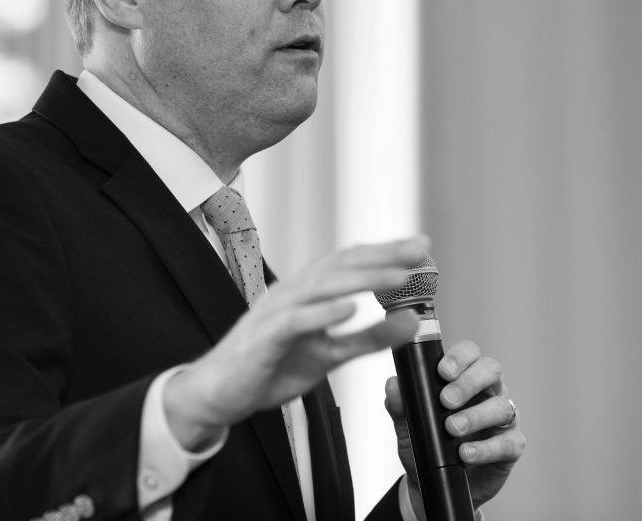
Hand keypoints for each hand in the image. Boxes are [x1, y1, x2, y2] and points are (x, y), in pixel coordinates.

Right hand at [165, 236, 427, 447]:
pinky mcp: (264, 337)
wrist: (220, 393)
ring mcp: (276, 311)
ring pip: (323, 287)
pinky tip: (350, 309)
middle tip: (419, 250)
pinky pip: (296, 321)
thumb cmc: (272, 367)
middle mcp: (293, 292)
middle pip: (341, 265)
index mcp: (308, 291)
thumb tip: (412, 322)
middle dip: (383, 257)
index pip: (351, 262)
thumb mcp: (331, 354)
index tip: (421, 248)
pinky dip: (323, 312)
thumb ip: (370, 338)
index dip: (386, 253)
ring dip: (362, 280)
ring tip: (397, 277)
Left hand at [384, 340, 524, 513]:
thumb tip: (394, 385)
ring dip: (475, 416)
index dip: (459, 357)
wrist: (433, 485)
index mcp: (465, 378)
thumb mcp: (408, 426)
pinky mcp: (511, 446)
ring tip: (452, 429)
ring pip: (502, 406)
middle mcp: (488, 392)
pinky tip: (466, 453)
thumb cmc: (426, 446)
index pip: (470, 353)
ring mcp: (503, 419)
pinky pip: (508, 442)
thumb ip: (400, 405)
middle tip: (446, 400)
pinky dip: (485, 448)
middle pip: (491, 370)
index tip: (442, 371)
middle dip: (469, 382)